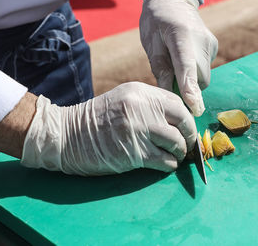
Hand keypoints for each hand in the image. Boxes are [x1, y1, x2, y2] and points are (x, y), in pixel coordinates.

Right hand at [21, 82, 196, 175]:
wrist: (67, 135)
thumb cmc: (96, 120)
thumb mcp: (124, 100)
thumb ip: (149, 105)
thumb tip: (176, 121)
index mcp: (140, 93)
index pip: (177, 103)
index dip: (187, 119)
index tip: (187, 129)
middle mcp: (142, 108)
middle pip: (182, 121)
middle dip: (190, 136)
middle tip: (188, 145)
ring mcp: (138, 130)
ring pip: (176, 143)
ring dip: (180, 153)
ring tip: (175, 156)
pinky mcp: (134, 153)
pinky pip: (165, 161)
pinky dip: (170, 165)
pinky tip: (165, 164)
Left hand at [139, 0, 217, 116]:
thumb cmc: (157, 21)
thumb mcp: (151, 44)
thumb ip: (160, 69)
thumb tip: (169, 95)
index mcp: (180, 35)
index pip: (187, 66)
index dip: (190, 88)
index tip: (193, 106)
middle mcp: (201, 40)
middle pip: (200, 78)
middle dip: (188, 87)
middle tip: (169, 82)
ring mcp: (210, 43)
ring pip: (204, 75)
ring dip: (191, 79)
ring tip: (175, 64)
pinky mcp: (214, 46)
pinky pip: (205, 67)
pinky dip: (195, 70)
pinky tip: (184, 57)